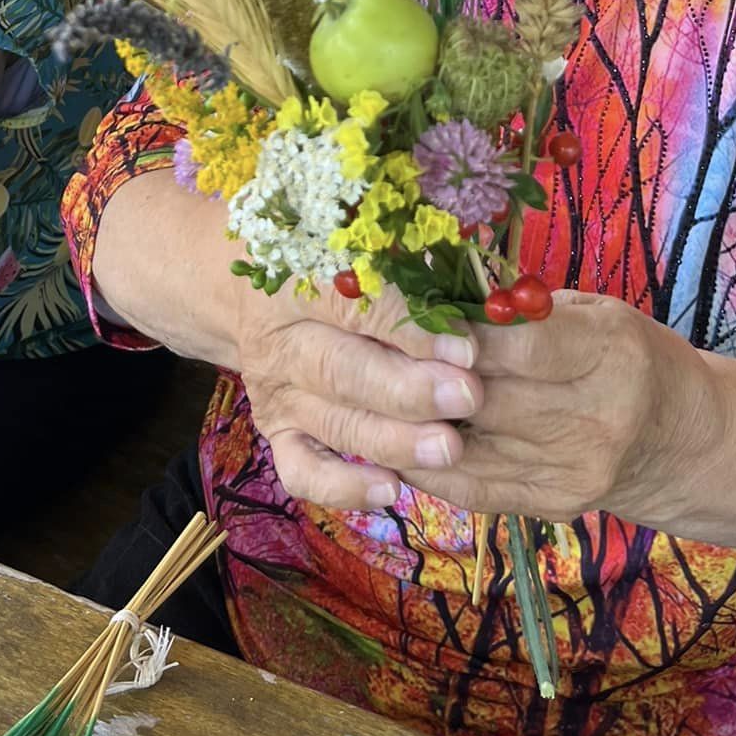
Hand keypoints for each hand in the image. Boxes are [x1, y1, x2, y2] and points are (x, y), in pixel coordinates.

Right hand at [235, 279, 482, 511]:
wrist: (254, 299)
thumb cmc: (331, 263)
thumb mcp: (358, 245)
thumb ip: (407, 264)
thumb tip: (480, 292)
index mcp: (295, 281)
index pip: (352, 304)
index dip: (410, 327)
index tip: (467, 347)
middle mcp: (280, 342)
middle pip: (343, 371)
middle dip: (411, 390)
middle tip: (467, 397)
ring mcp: (276, 395)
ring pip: (335, 424)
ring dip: (395, 440)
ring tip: (450, 448)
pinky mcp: (276, 436)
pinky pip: (304, 472)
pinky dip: (344, 487)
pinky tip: (391, 490)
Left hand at [399, 292, 691, 523]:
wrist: (678, 438)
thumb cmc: (626, 355)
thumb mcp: (593, 312)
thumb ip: (526, 311)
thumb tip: (440, 293)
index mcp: (611, 352)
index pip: (520, 346)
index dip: (459, 332)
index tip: (414, 314)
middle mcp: (597, 417)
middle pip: (487, 399)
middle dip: (425, 376)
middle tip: (379, 352)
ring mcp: (576, 470)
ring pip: (469, 447)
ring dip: (413, 423)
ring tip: (374, 394)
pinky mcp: (555, 506)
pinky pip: (473, 487)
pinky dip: (427, 463)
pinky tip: (394, 439)